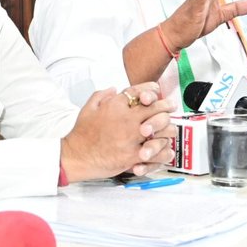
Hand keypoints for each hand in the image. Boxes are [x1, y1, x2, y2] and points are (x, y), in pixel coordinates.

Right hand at [60, 83, 175, 180]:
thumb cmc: (81, 135)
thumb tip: (113, 89)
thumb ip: (102, 95)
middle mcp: (127, 119)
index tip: (156, 91)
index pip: (141, 91)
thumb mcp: (88, 108)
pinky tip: (166, 150)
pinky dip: (164, 151)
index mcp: (116, 106)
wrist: (76, 156)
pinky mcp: (133, 155)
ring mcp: (132, 138)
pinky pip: (157, 151)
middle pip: (157, 108)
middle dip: (166, 106)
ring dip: (168, 128)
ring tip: (169, 130)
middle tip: (170, 107)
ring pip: (162, 129)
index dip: (152, 90)